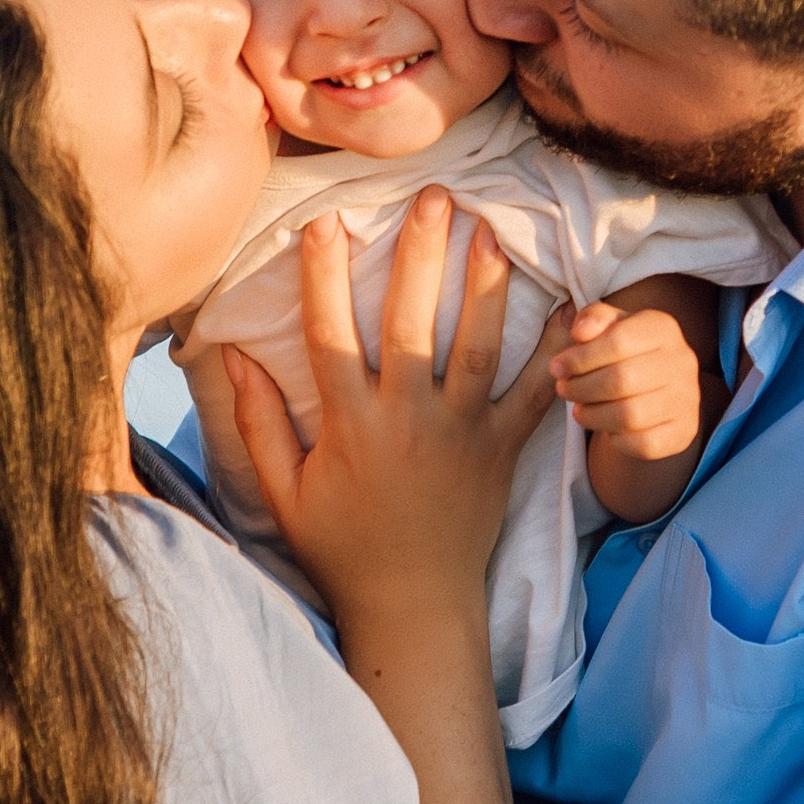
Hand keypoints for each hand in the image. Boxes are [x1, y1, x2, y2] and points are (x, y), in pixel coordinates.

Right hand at [224, 189, 564, 632]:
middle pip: (412, 320)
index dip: (324, 273)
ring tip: (490, 230)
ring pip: (477, 344)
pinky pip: (535, 393)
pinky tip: (573, 303)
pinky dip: (555, 350)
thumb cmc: (341, 547)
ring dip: (485, 283)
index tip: (325, 221)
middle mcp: (408, 418)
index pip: (331, 332)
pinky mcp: (501, 449)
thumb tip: (230, 356)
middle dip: (421, 253)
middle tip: (432, 197)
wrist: (413, 606)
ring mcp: (461, 432)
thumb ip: (258, 422)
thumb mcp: (284, 491)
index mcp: (350, 424)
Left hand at [554, 298, 706, 461]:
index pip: (618, 340)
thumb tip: (580, 330)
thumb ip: (593, 319)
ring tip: (578, 410)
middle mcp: (682, 361)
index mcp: (663, 328)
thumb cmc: (624, 355)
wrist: (655, 393)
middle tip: (563, 390)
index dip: (580, 357)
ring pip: (629, 415)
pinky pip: (642, 443)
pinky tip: (604, 427)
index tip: (557, 367)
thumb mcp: (608, 329)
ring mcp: (687, 399)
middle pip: (621, 379)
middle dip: (581, 387)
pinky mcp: (684, 432)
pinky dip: (615, 438)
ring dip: (592, 415)